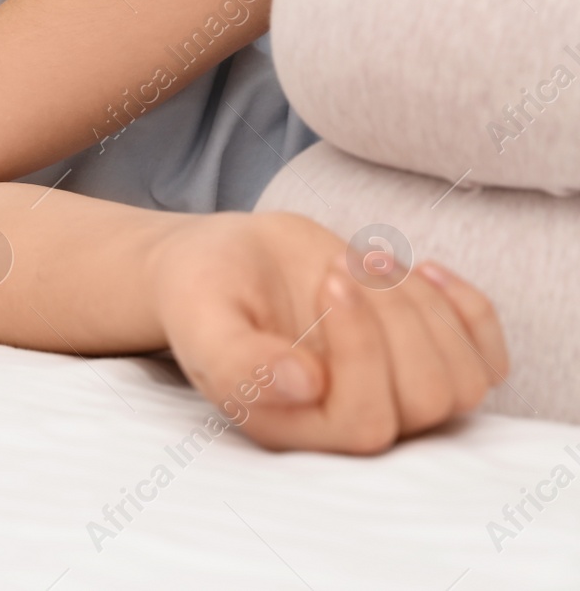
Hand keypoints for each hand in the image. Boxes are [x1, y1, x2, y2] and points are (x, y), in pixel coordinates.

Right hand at [149, 211, 509, 453]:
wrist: (223, 265)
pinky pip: (486, 360)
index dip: (363, 351)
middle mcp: (351, 424)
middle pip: (425, 401)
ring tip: (370, 260)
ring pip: (462, 382)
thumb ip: (238, 360)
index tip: (328, 277)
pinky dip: (471, 312)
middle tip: (342, 262)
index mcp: (296, 429)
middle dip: (396, 320)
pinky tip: (424, 271)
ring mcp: (395, 395)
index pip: (366, 422)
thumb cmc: (203, 294)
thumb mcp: (202, 322)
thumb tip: (305, 385)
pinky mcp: (424, 359)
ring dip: (427, 309)